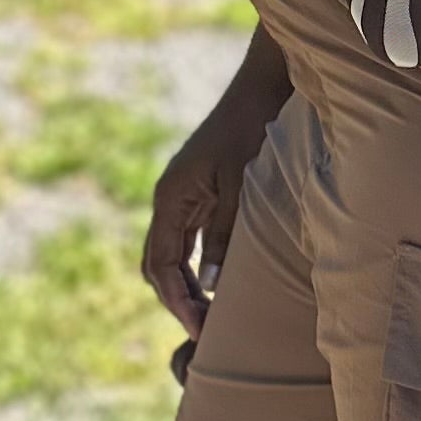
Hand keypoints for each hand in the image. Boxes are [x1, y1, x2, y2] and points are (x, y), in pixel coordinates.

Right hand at [141, 32, 293, 350]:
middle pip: (158, 266)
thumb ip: (225, 236)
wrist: (261, 88)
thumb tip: (212, 287)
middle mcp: (168, 200)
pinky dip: (196, 267)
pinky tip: (220, 284)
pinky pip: (188, 241)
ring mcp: (182, 197)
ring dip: (186, 287)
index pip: (161, 266)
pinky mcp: (199, 194)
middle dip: (177, 300)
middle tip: (205, 332)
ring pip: (171, 256)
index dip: (178, 301)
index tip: (200, 328)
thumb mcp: (240, 188)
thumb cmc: (251, 131)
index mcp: (170, 199)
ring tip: (211, 317)